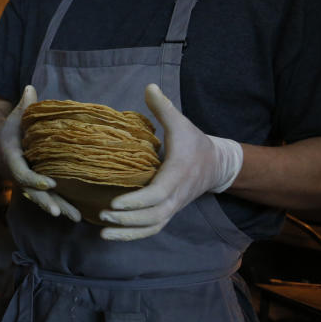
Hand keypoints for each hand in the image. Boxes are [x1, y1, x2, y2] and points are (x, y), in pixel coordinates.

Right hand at [0, 86, 80, 221]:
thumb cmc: (8, 131)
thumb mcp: (14, 118)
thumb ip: (24, 106)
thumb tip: (30, 87)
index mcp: (13, 159)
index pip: (22, 174)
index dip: (35, 180)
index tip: (52, 184)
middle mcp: (19, 175)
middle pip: (33, 193)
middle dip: (48, 202)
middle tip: (60, 213)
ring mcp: (27, 184)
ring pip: (43, 199)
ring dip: (59, 208)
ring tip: (75, 218)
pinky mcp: (36, 187)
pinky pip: (48, 198)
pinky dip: (61, 206)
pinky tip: (77, 214)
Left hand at [99, 84, 242, 240]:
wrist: (217, 165)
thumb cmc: (195, 143)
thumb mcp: (181, 123)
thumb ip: (163, 107)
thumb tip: (149, 86)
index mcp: (177, 174)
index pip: (157, 194)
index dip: (136, 202)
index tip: (114, 203)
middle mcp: (176, 195)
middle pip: (153, 216)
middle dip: (128, 220)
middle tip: (102, 215)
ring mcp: (173, 206)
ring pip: (153, 226)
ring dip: (129, 233)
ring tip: (104, 233)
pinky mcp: (169, 211)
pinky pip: (153, 228)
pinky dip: (134, 235)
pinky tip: (113, 234)